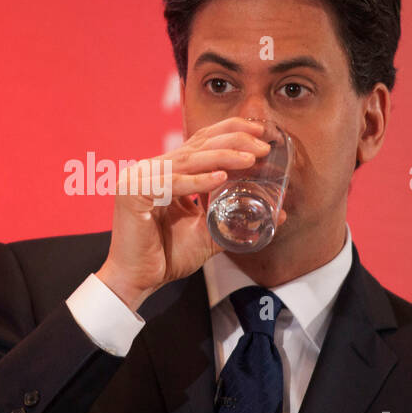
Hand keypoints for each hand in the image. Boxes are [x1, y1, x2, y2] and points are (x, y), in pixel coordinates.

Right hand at [96, 116, 286, 311]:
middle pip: (197, 145)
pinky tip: (221, 178)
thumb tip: (279, 215)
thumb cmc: (166, 256)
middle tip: (262, 145)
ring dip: (222, 157)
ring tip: (250, 159)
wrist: (136, 280)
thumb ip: (235, 221)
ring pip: (188, 161)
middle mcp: (152, 169)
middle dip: (232, 140)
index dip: (229, 132)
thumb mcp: (207, 234)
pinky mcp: (132, 193)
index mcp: (166, 172)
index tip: (259, 132)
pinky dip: (197, 181)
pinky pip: (172, 184)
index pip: (199, 142)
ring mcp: (140, 178)